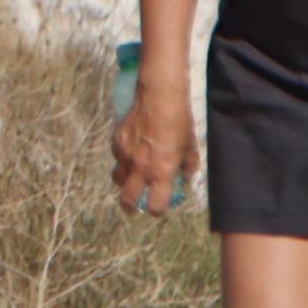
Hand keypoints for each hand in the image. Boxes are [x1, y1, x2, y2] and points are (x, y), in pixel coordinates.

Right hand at [111, 89, 195, 215]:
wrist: (159, 97)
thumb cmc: (179, 122)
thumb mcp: (190, 146)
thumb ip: (188, 166)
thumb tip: (185, 177)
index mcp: (161, 173)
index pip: (155, 205)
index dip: (157, 210)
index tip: (159, 207)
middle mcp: (141, 168)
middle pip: (127, 200)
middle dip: (130, 207)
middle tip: (133, 207)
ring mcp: (126, 155)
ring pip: (118, 179)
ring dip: (124, 182)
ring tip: (131, 178)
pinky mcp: (117, 142)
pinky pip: (117, 157)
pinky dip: (123, 159)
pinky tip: (132, 150)